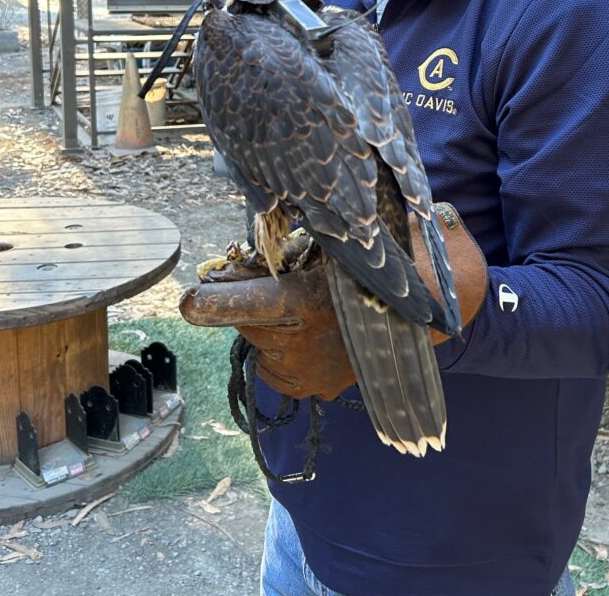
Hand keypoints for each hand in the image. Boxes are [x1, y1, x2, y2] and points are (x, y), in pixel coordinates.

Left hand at [179, 204, 487, 399]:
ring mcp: (305, 373)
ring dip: (267, 322)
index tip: (188, 302)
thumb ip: (301, 237)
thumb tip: (261, 218)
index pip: (255, 300)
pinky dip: (279, 345)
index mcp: (310, 301)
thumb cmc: (380, 267)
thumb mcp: (341, 244)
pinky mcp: (308, 388)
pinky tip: (307, 331)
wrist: (421, 320)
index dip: (217, 301)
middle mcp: (303, 344)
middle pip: (246, 317)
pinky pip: (271, 362)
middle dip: (250, 296)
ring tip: (304, 307)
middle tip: (280, 276)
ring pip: (256, 340)